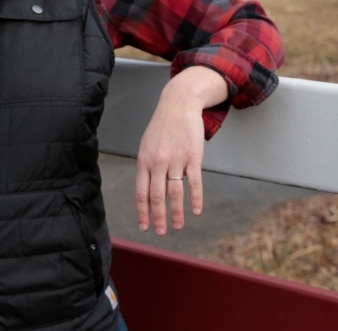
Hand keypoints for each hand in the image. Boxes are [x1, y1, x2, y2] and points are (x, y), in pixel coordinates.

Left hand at [135, 66, 228, 234]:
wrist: (179, 104)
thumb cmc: (162, 126)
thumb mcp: (147, 144)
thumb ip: (147, 166)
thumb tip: (146, 189)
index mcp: (144, 160)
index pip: (141, 192)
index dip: (142, 211)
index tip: (144, 226)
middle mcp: (158, 162)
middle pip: (157, 196)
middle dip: (158, 217)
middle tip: (160, 232)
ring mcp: (176, 160)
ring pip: (175, 192)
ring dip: (176, 212)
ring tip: (177, 226)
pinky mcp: (193, 157)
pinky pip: (194, 182)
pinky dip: (195, 198)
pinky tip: (196, 210)